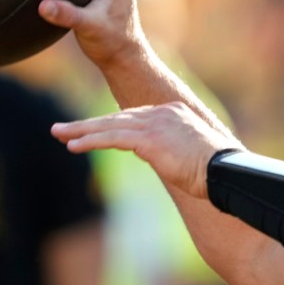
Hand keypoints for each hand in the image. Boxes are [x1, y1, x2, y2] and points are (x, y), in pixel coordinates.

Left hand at [52, 102, 243, 199]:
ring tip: (58, 134)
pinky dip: (91, 141)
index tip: (92, 130)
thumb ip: (174, 150)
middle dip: (88, 124)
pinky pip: (112, 138)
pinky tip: (73, 145)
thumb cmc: (216, 170)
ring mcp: (155, 123)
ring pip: (110, 125)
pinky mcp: (149, 138)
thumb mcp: (193, 154)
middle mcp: (163, 113)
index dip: (111, 124)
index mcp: (174, 113)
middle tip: (62, 128)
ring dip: (81, 131)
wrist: (225, 171)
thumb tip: (163, 159)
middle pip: (118, 117)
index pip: (135, 116)